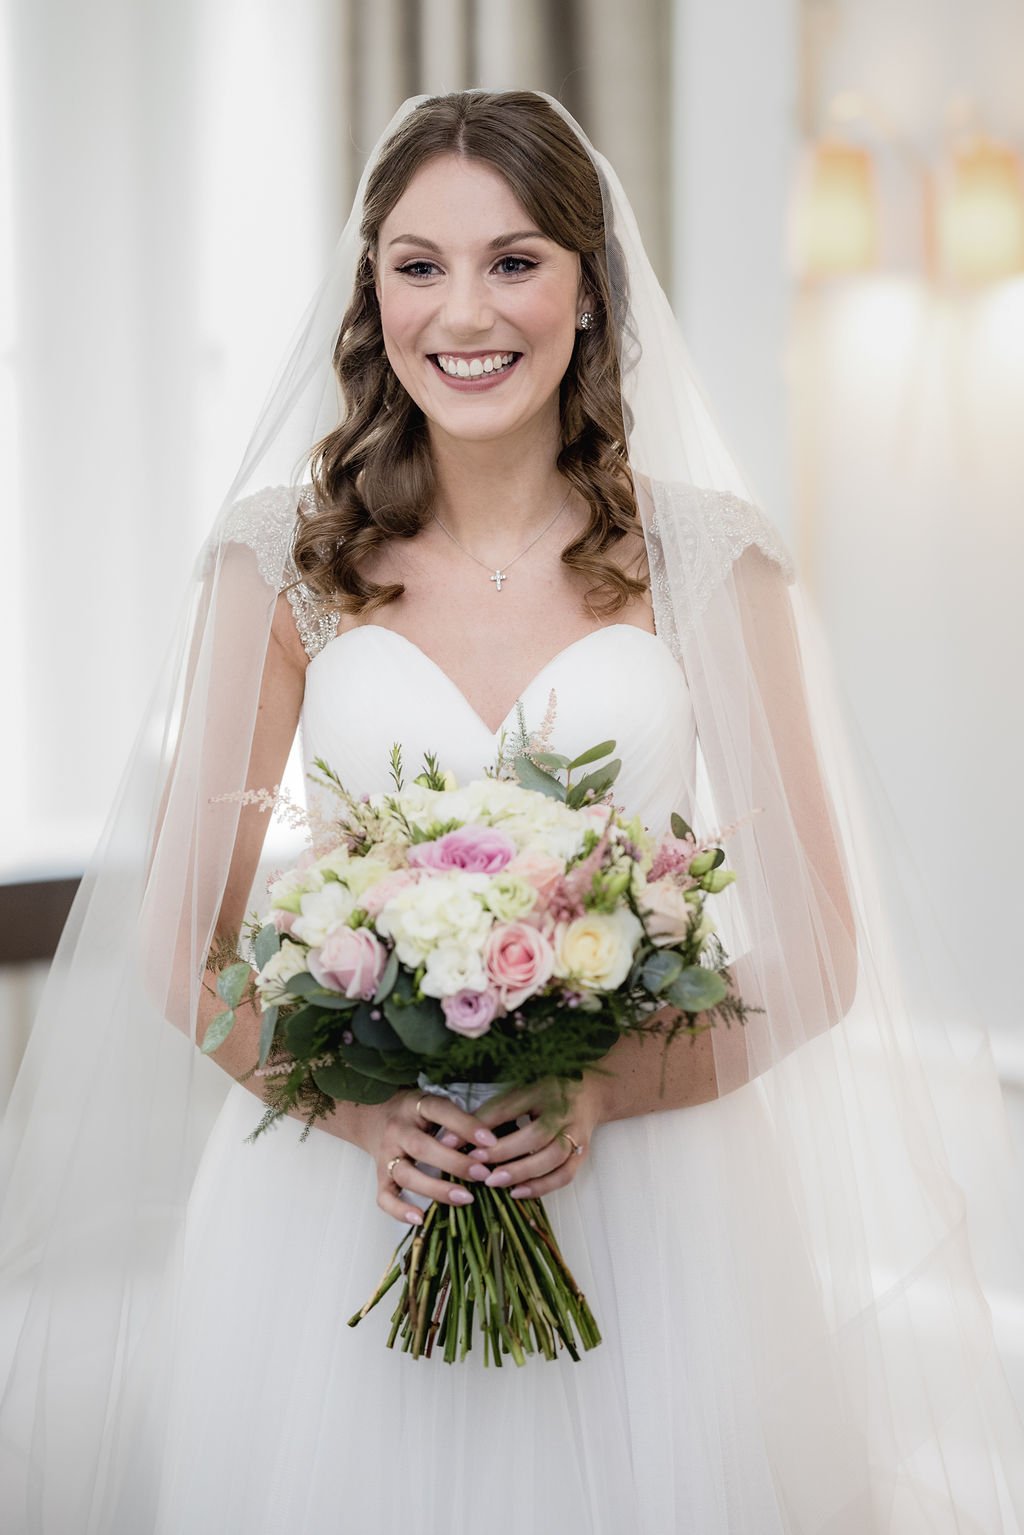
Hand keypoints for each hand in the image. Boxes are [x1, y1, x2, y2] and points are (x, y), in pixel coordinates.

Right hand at [342, 1089, 501, 1225]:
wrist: (373, 1115)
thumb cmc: (416, 1113)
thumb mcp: (435, 1104)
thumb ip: (458, 1118)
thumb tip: (491, 1140)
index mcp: (415, 1106)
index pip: (440, 1111)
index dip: (465, 1125)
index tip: (490, 1141)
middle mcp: (397, 1130)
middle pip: (422, 1147)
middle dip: (455, 1163)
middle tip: (482, 1174)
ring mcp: (386, 1155)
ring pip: (406, 1174)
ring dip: (436, 1189)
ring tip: (466, 1198)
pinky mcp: (379, 1176)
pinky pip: (384, 1197)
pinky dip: (399, 1210)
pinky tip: (420, 1219)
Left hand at [452, 1073, 608, 1199]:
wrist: (591, 1092)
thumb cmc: (547, 1091)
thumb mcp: (520, 1090)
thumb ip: (490, 1112)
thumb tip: (450, 1138)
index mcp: (543, 1089)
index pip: (509, 1106)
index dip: (482, 1124)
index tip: (454, 1140)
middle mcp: (563, 1111)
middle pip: (535, 1134)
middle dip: (504, 1151)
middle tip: (476, 1163)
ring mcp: (576, 1134)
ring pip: (552, 1157)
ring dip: (522, 1171)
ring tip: (494, 1181)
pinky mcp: (582, 1153)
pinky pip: (564, 1175)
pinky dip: (541, 1186)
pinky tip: (517, 1192)